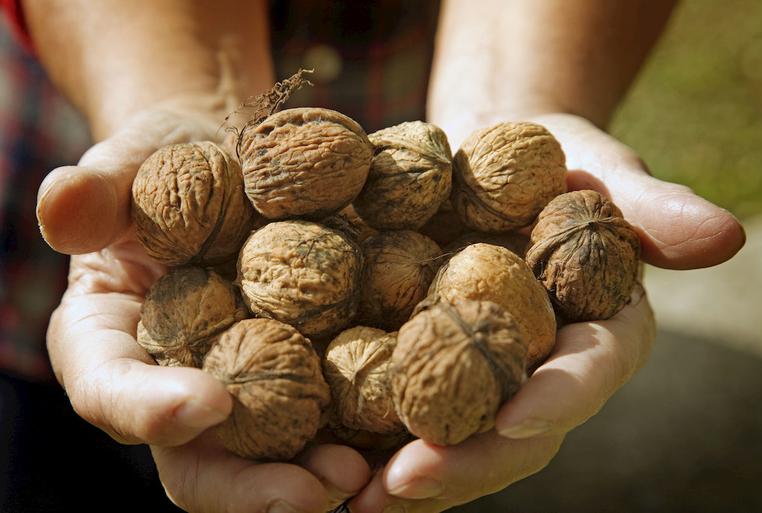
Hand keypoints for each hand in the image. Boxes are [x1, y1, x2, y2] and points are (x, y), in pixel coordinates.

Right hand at [39, 98, 370, 512]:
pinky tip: (403, 430)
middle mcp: (177, 383)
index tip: (210, 403)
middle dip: (250, 485)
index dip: (152, 410)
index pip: (113, 393)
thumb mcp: (129, 165)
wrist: (232, 157)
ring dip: (315, 477)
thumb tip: (61, 209)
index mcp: (112, 344)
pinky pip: (330, 411)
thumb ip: (96, 192)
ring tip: (363, 474)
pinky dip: (361, 430)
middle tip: (311, 490)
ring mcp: (246, 385)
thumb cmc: (168, 160)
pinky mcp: (305, 369)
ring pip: (271, 455)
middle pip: (200, 458)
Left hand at [347, 114, 744, 512]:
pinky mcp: (418, 361)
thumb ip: (648, 205)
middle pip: (509, 431)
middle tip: (406, 485)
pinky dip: (359, 435)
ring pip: (448, 437)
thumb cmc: (549, 156)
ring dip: (402, 471)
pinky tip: (317, 454)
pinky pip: (392, 406)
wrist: (480, 153)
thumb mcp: (598, 165)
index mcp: (592, 332)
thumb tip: (726, 237)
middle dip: (463, 461)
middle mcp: (536, 370)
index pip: (585, 376)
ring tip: (349, 496)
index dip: (558, 399)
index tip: (517, 417)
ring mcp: (475, 375)